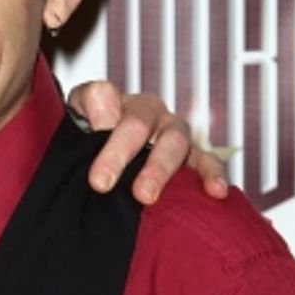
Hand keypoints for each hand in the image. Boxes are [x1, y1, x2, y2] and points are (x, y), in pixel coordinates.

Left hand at [66, 81, 228, 205]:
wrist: (106, 149)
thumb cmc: (90, 133)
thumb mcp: (78, 112)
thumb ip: (89, 105)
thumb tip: (104, 119)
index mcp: (117, 100)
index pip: (105, 99)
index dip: (98, 126)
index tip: (93, 172)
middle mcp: (149, 112)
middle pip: (139, 124)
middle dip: (119, 154)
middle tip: (102, 185)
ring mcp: (173, 133)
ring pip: (174, 141)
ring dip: (159, 168)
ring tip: (145, 195)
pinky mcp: (193, 156)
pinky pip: (208, 160)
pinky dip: (213, 173)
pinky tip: (216, 191)